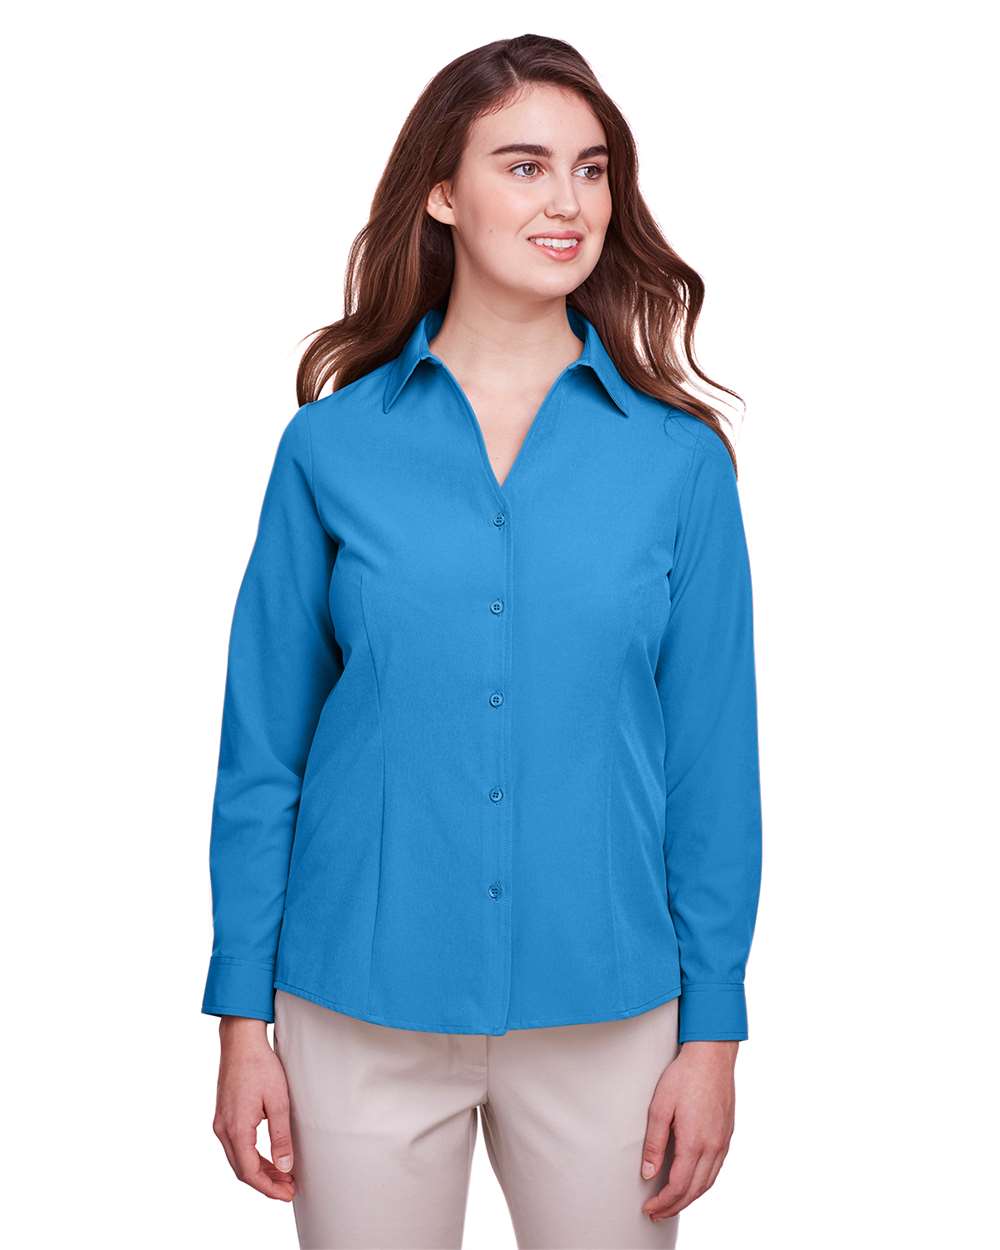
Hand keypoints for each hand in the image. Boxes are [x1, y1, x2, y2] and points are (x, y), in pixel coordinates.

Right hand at [212, 1017, 296, 1200]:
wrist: (241, 1041)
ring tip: (283, 1176)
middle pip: (242, 1170)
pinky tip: (268, 1158)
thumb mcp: (278, 1101)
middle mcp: (223, 1130)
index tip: (288, 1193)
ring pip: (238, 1159)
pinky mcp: (223, 1116)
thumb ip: (281, 1137)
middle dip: (266, 1183)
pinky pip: (236, 1146)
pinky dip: (252, 1157)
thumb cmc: (260, 1066)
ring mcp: (221, 1123)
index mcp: (236, 1129)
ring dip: (259, 1171)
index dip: (269, 1187)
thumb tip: (285, 1167)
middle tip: (289, 1188)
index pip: (250, 1172)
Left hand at [639, 1040, 737, 1221]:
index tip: (650, 1208)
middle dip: (675, 1206)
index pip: (678, 1186)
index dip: (663, 1202)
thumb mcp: (659, 1107)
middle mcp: (713, 1146)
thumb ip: (654, 1142)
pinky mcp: (727, 1134)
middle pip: (694, 1190)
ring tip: (673, 1204)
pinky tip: (693, 1182)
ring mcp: (723, 1141)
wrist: (712, 1055)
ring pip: (708, 1182)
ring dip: (690, 1198)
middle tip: (657, 1213)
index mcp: (694, 1142)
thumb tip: (647, 1173)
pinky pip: (717, 1168)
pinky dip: (703, 1183)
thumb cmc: (684, 1076)